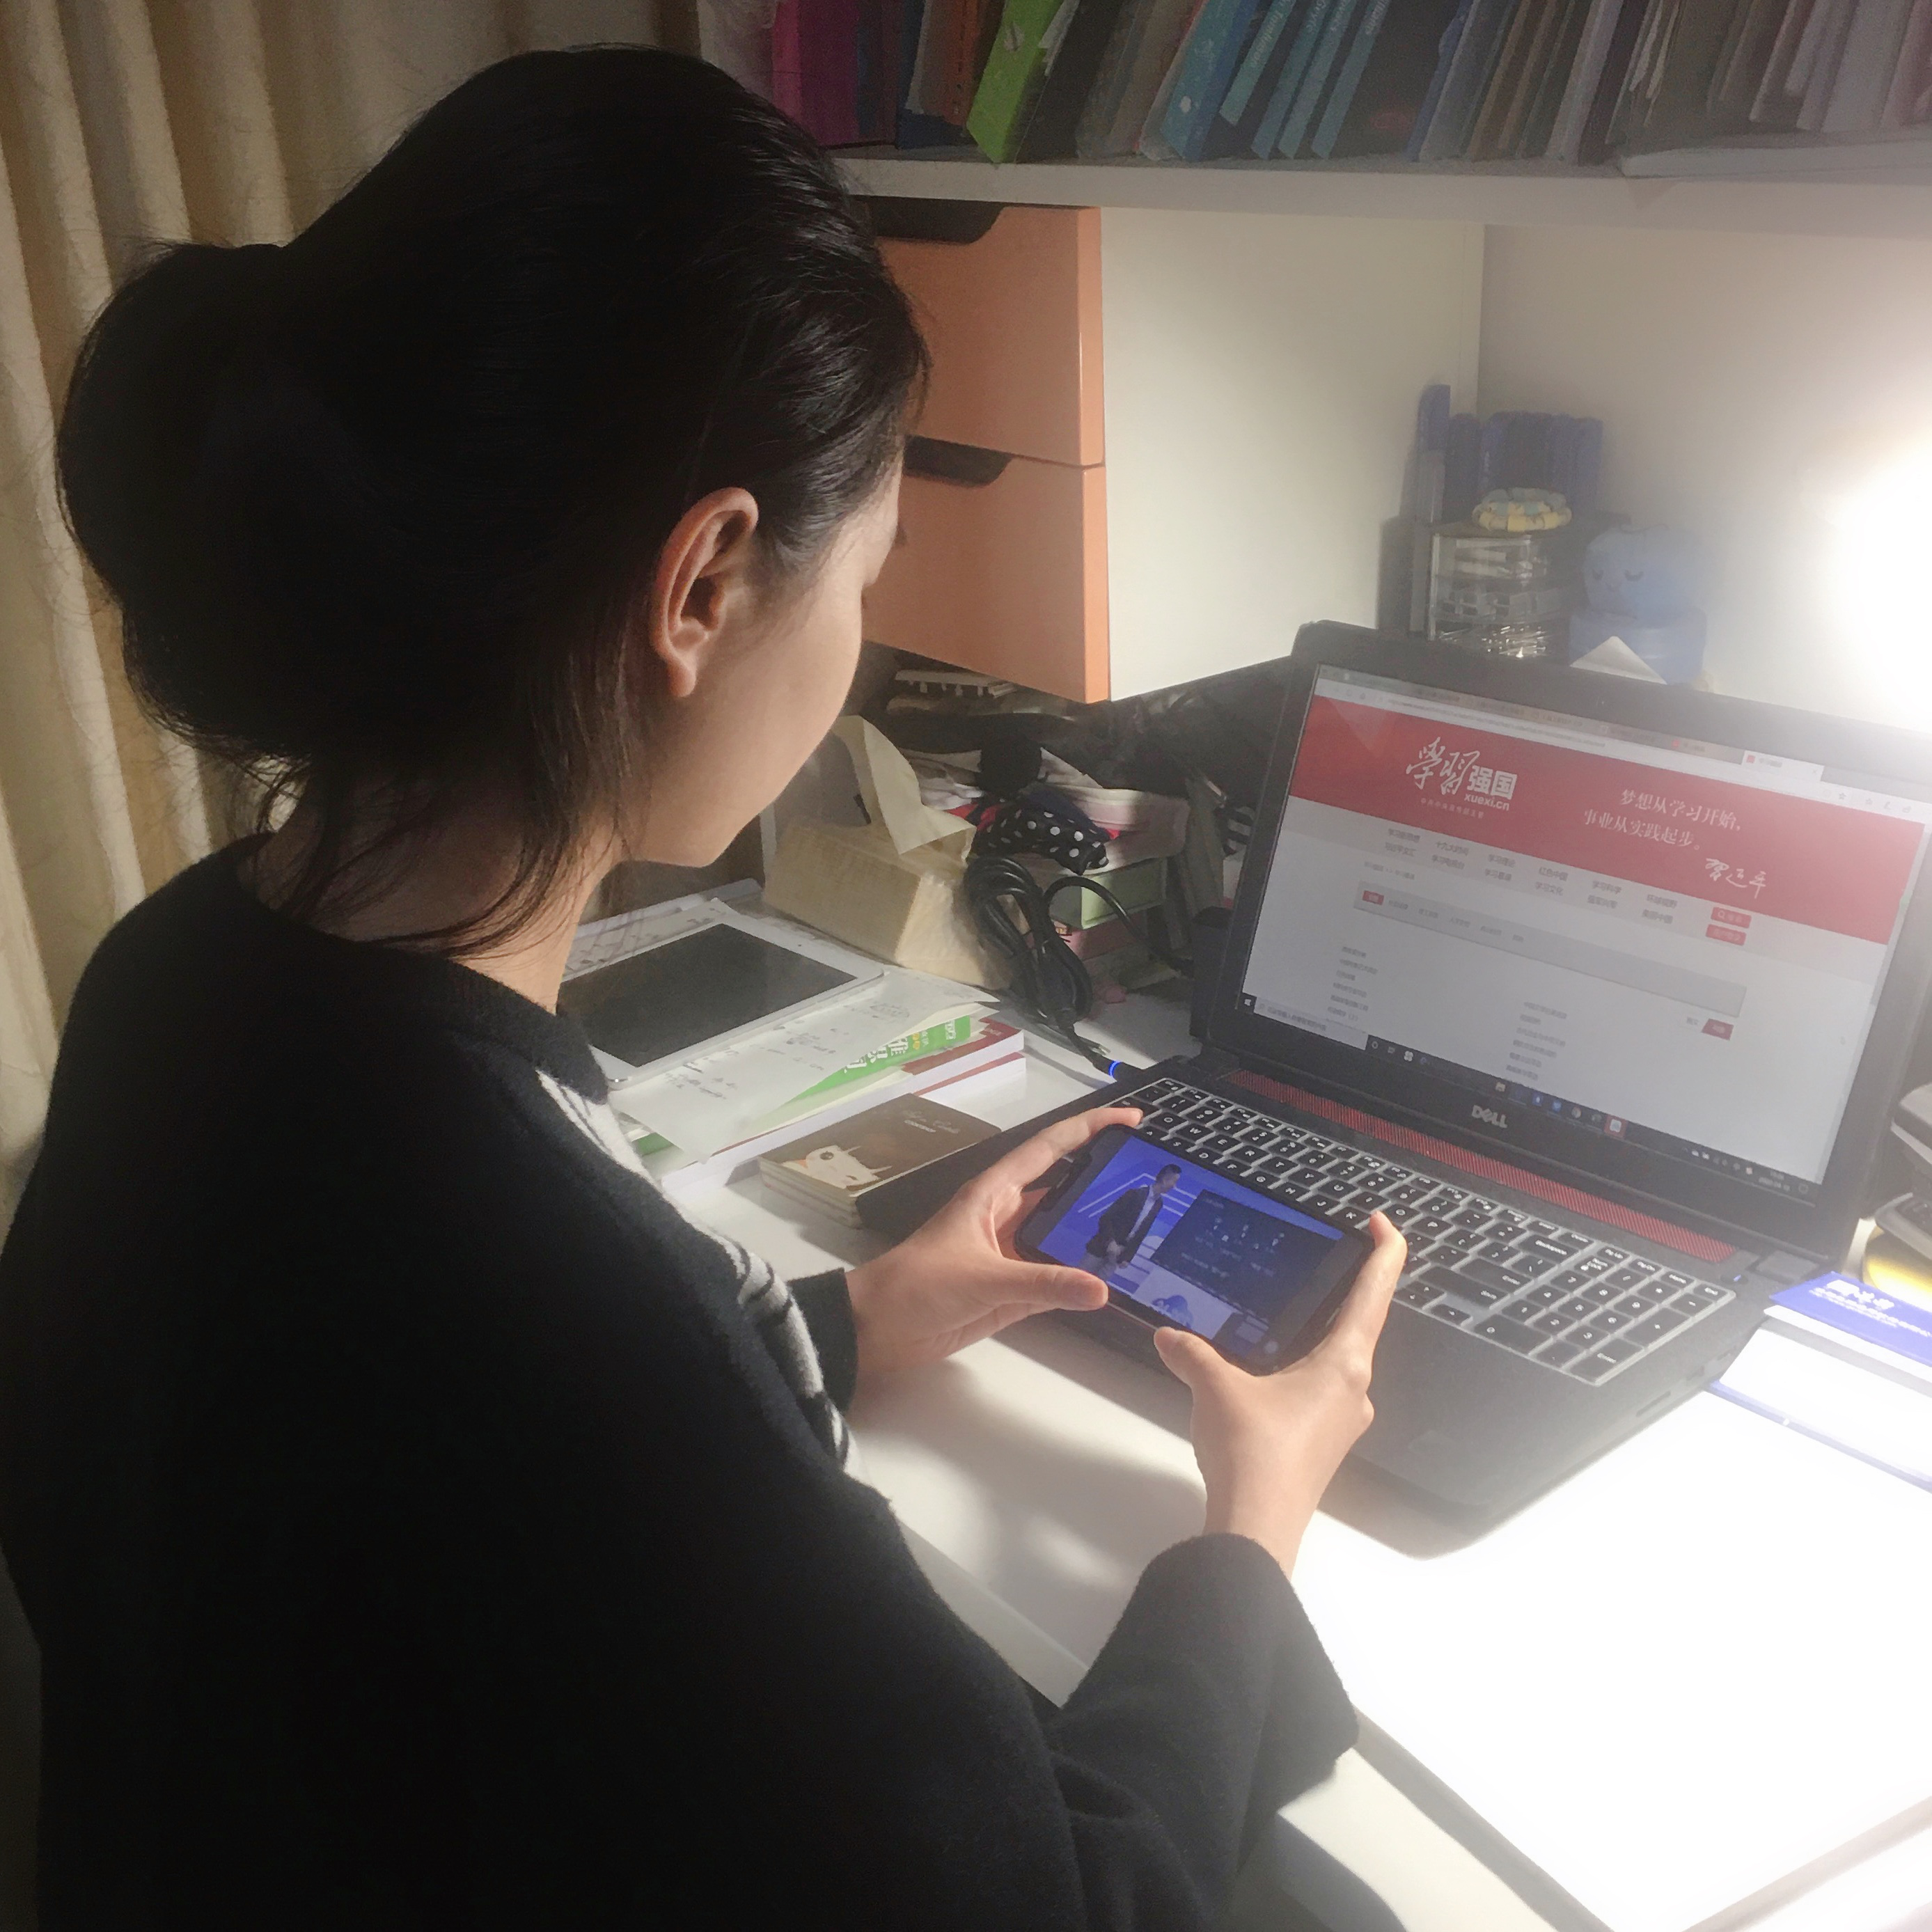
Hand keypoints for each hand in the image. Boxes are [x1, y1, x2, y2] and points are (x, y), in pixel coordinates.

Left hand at [843, 1107, 1141, 1379]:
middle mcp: (1008, 1217)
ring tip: (1150, 1232)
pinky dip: (1081, 1281)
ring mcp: (1012, 1254)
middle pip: (1066, 1192)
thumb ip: (1043, 1284)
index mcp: (996, 1193)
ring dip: (1098, 1236)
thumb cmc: (918, 1284)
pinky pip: (1056, 1280)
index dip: (1090, 1129)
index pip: (1051, 1149)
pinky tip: (1115, 1282)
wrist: (878, 1328)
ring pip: (1064, 1237)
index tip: (1133, 1120)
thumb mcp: (983, 1278)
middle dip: (1106, 1183)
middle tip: (1156, 1181)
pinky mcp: (1011, 1290)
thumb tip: (1101, 1289)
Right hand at [1155, 1211, 1405, 1579]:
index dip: (1387, 1253)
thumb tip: (1168, 1335)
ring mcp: (1342, 1421)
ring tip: (1289, 1314)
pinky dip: (1303, 1369)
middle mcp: (1355, 1390)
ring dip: (1321, 1336)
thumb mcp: (1215, 1386)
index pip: (1375, 1294)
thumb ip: (1192, 1352)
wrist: (1257, 1527)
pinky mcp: (1322, 1445)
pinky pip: (1320, 1391)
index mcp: (1344, 1364)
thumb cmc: (1253, 1450)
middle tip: (1329, 1260)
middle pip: (1362, 1327)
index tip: (1385, 1223)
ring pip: (1339, 1363)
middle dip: (1347, 1293)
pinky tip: (1269, 1372)